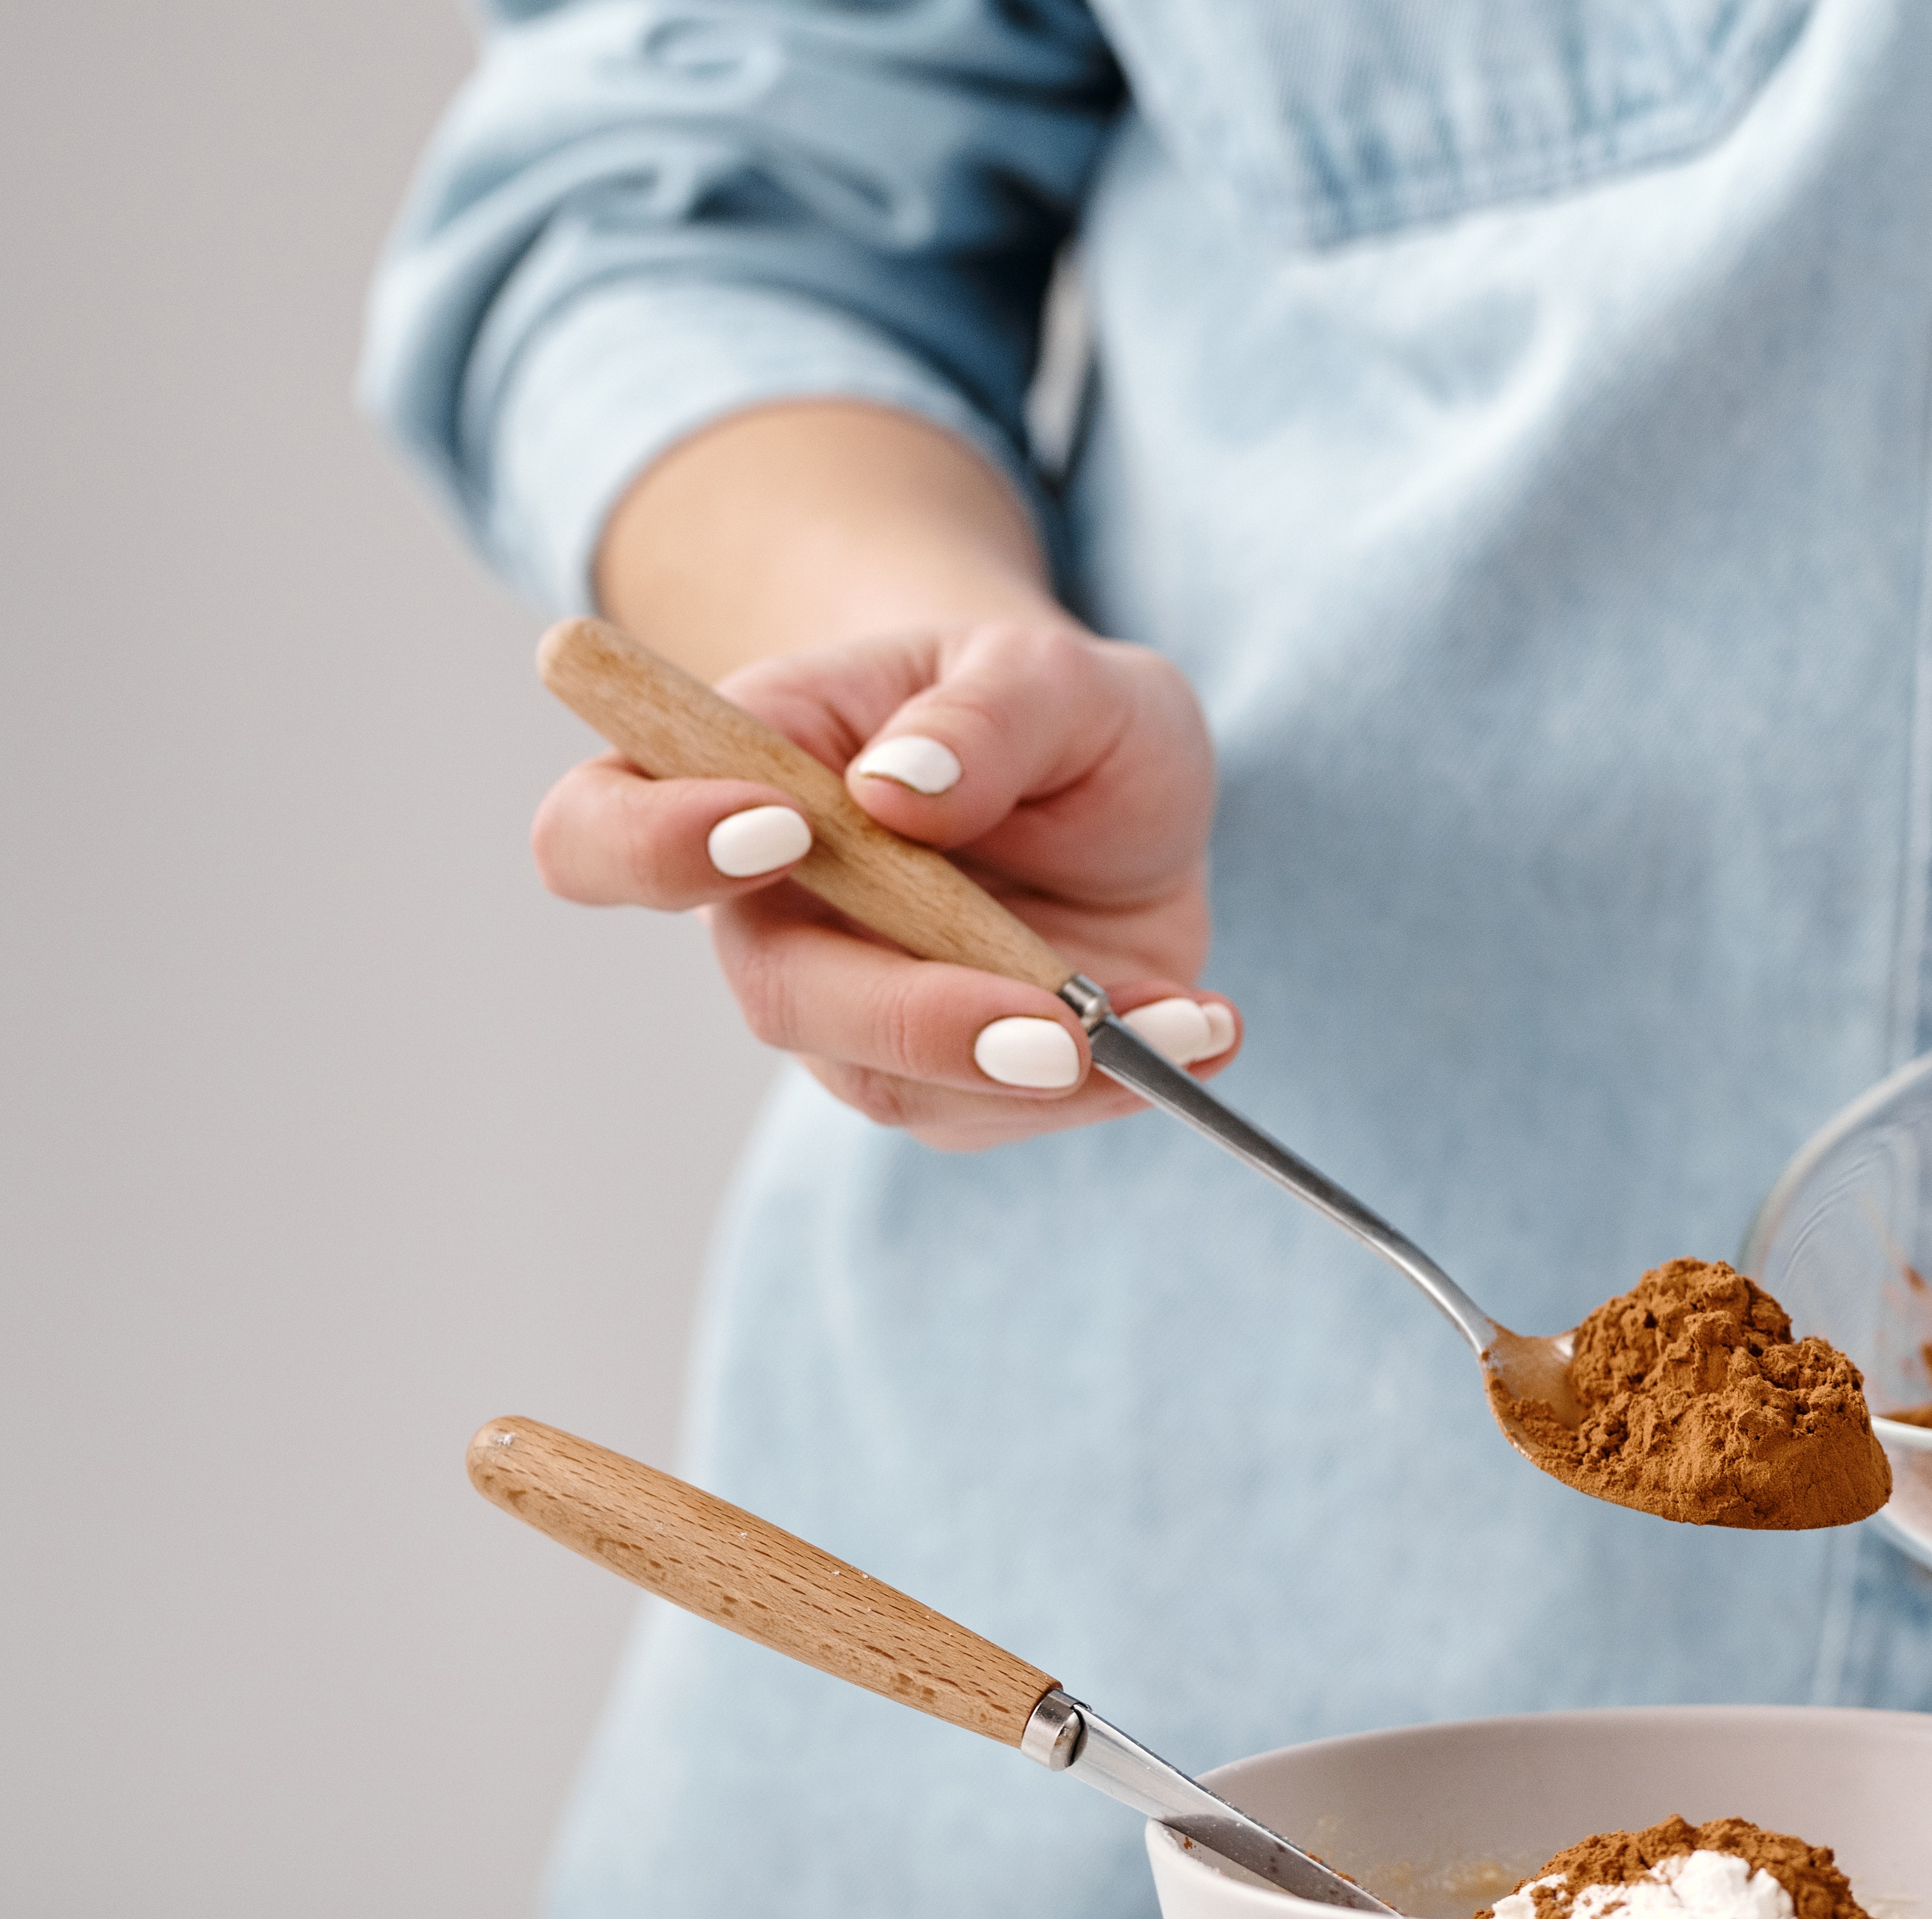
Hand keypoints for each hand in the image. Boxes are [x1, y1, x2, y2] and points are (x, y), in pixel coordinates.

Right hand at [529, 616, 1229, 1147]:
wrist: (1108, 779)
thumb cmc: (1039, 708)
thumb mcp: (1048, 668)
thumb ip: (983, 710)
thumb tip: (900, 786)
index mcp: (738, 780)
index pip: (603, 831)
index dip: (652, 845)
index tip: (777, 827)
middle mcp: (774, 915)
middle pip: (780, 997)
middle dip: (915, 1019)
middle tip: (1051, 1028)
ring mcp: (859, 1008)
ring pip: (898, 1082)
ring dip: (1040, 1074)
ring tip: (1178, 1023)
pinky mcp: (955, 1074)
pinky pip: (1006, 1111)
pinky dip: (1115, 1084)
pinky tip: (1202, 1028)